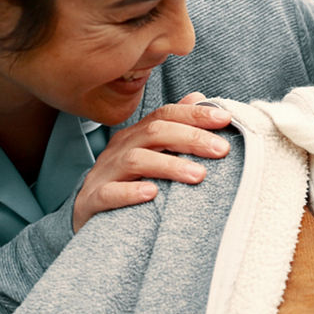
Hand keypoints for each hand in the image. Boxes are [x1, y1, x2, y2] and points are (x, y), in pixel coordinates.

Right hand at [72, 92, 231, 231]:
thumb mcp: (153, 154)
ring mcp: (104, 174)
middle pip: (154, 133)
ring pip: (135, 161)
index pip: (165, 115)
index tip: (226, 119)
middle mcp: (120, 149)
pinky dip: (129, 192)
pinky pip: (108, 193)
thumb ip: (175, 127)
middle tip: (222, 150)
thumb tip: (200, 97)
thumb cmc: (128, 182)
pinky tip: (151, 193)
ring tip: (198, 175)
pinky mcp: (91, 201)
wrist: (87, 216)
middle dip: (191, 138)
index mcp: (136, 136)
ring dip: (169, 166)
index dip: (195, 114)